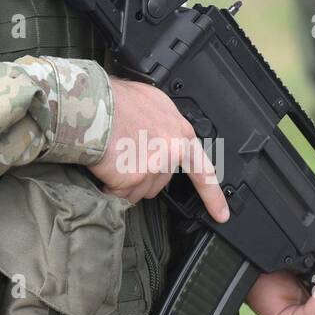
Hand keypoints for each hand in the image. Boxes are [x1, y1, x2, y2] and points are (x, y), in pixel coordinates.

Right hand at [89, 77, 229, 222]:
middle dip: (142, 176)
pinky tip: (105, 165)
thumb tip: (162, 134)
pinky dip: (110, 186)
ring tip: (113, 156)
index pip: (203, 171)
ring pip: (140, 192)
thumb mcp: (153, 103)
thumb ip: (165, 126)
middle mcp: (172, 152)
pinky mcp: (134, 180)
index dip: (213, 196)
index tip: (221, 214)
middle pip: (160, 182)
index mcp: (181, 134)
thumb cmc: (116, 100)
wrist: (93, 104)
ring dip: (125, 183)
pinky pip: (120, 194)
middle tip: (124, 154)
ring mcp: (154, 168)